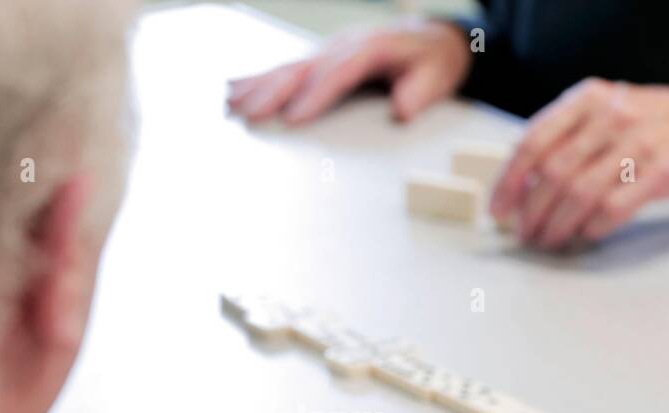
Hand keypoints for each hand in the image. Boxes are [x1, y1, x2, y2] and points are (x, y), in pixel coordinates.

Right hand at [226, 19, 471, 124]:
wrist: (433, 39)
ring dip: (258, 86)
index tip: (294, 118)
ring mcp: (330, 50)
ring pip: (289, 66)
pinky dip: (258, 77)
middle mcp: (345, 45)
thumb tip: (402, 108)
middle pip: (304, 68)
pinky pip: (286, 67)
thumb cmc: (433, 60)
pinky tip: (235, 89)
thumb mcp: (438, 74)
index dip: (315, 95)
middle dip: (274, 92)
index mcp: (373, 48)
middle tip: (249, 115)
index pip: (339, 73)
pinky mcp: (321, 58)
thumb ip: (421, 92)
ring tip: (230, 105)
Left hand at [490, 79, 668, 248]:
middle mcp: (612, 117)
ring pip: (579, 195)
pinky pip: (612, 208)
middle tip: (525, 235)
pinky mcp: (663, 173)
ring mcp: (639, 144)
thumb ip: (566, 138)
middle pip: (552, 174)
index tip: (498, 210)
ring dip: (556, 226)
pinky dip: (591, 227)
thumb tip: (521, 184)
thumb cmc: (651, 126)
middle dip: (531, 212)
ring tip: (548, 241)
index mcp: (588, 100)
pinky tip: (584, 235)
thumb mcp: (605, 113)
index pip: (533, 141)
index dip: (509, 181)